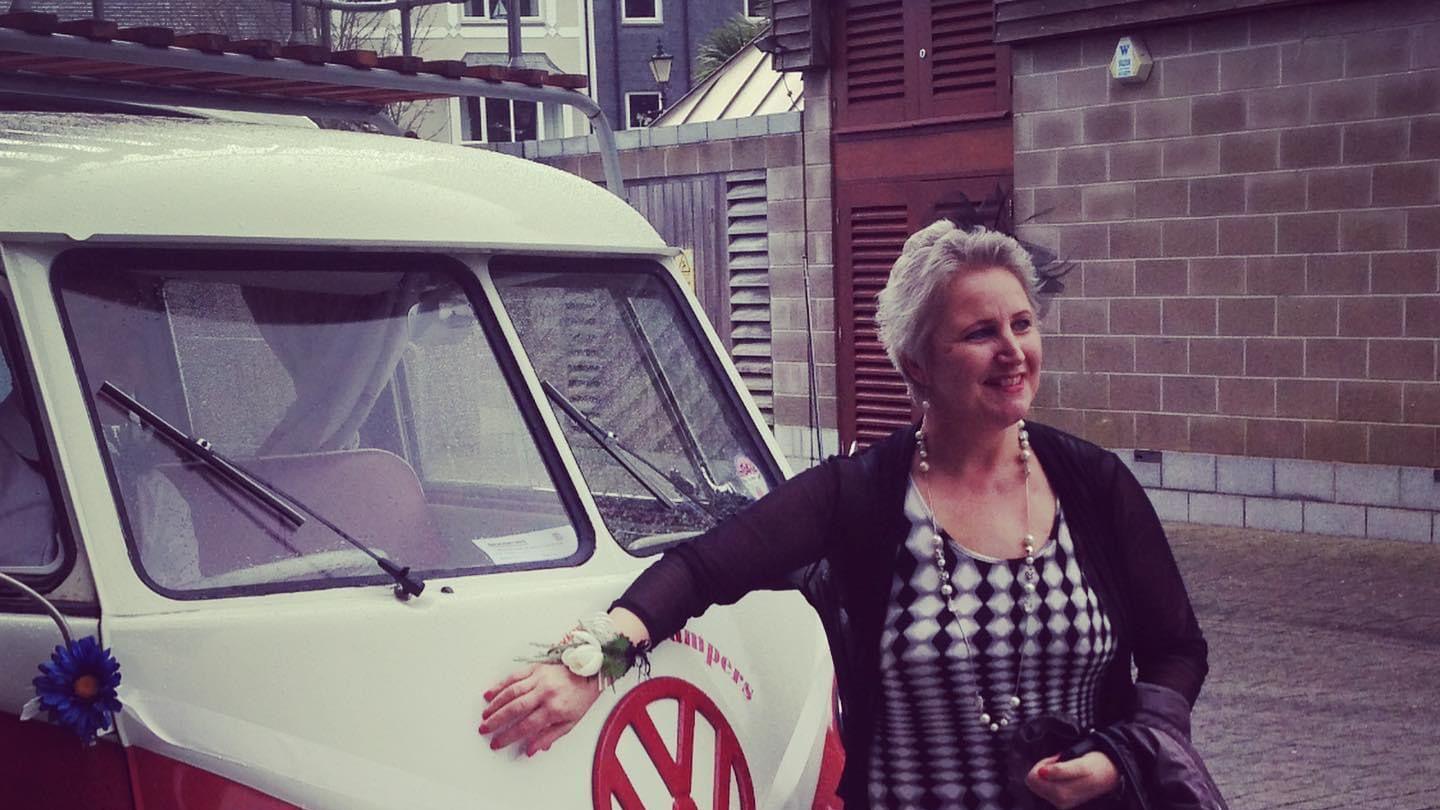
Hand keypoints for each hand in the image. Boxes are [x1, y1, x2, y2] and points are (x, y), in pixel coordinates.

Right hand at [479, 662, 600, 756]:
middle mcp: (545, 693)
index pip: (526, 726)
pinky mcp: (535, 668)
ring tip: (485, 715)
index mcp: (554, 709)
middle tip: (484, 729)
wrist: (589, 673)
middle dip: (497, 721)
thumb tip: (531, 750)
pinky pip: (514, 677)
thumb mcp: (569, 723)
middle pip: (515, 708)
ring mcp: (539, 679)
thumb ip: (549, 737)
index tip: (496, 743)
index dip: (509, 736)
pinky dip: (500, 685)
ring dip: (495, 704)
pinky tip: (490, 694)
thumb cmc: (579, 699)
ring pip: (512, 692)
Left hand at [1025, 751, 1118, 808]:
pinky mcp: (1063, 802)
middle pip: (1034, 783)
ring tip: (1065, 767)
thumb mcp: (1080, 763)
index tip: (1056, 760)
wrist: (1112, 773)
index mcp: (1061, 794)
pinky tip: (1066, 774)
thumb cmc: (1096, 765)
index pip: (1033, 779)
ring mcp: (1061, 803)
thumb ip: (1061, 769)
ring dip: (1048, 773)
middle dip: (1044, 769)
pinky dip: (1052, 778)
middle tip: (1060, 762)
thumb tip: (1041, 773)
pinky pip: (1046, 788)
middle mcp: (1060, 802)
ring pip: (1039, 785)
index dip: (1042, 764)